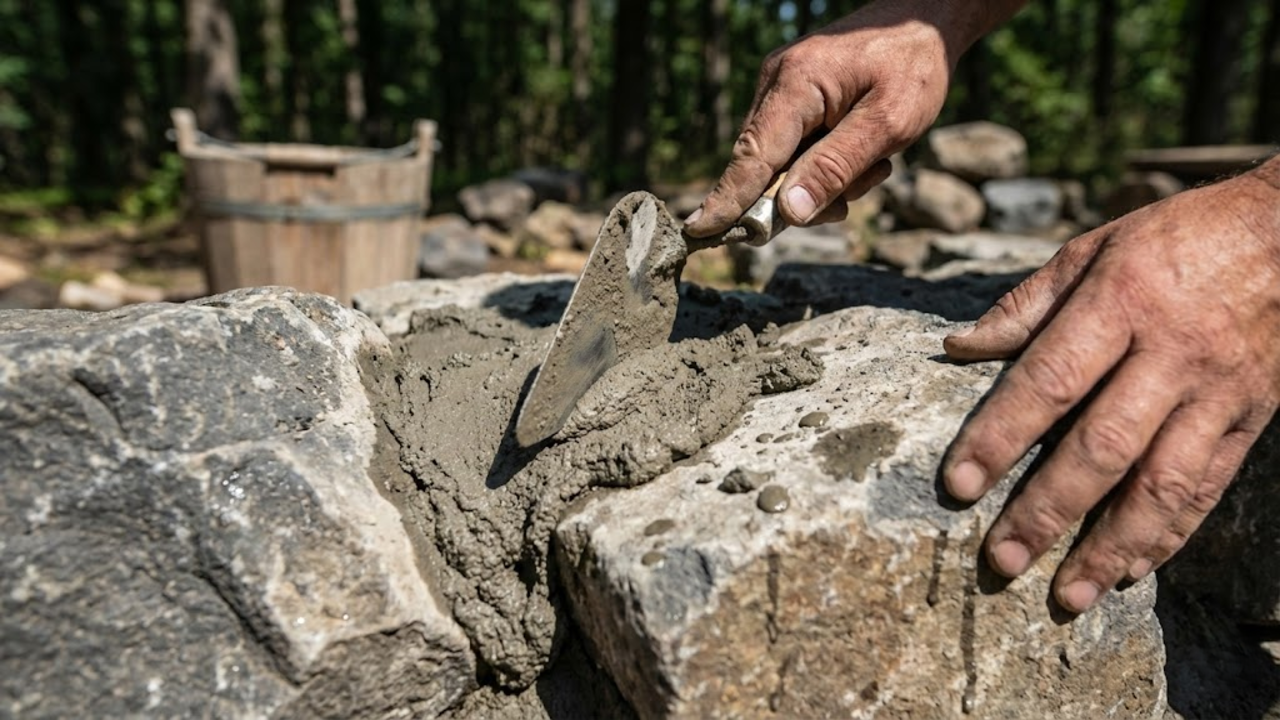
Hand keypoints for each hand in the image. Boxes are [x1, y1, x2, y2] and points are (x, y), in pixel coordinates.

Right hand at [684, 0, 1020, 236]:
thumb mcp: (890, 123)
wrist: (924, 22)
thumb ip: (836, 167)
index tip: (697, 232)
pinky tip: (858, 147)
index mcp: (797, 84)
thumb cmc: (914, 66)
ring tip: (873, 160)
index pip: (752, 156)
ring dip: (824, 178)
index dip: (727, 200)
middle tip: (854, 194)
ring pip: (782, 164)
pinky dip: (825, 161)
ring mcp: (780, 89)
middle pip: (765, 167)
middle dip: (805, 193)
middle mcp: (776, 83)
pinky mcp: (791, 97)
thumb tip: (788, 213)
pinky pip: (794, 149)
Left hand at [942, 158, 1279, 613]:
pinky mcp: (1252, 419)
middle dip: (1047, 510)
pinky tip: (1131, 570)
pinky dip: (1169, 536)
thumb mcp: (1098, 246)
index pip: (1049, 380)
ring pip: (1162, 485)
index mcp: (1122, 302)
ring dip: (1110, 547)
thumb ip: (1029, 302)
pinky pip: (1208, 488)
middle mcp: (1171, 354)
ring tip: (1067, 595)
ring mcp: (1217, 393)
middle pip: (1102, 447)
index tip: (958, 484)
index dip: (999, 436)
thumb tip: (958, 348)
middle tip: (1000, 559)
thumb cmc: (1179, 236)